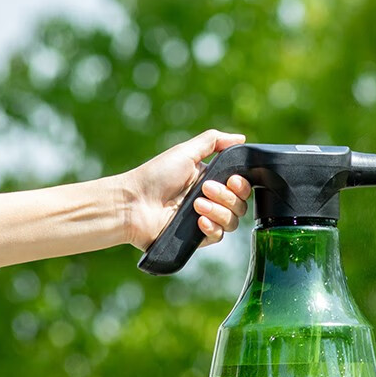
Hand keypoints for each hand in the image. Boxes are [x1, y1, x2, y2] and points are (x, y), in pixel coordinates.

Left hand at [121, 129, 251, 250]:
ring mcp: (204, 220)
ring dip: (219, 211)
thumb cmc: (155, 176)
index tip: (232, 179)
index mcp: (210, 179)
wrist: (134, 203)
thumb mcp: (184, 152)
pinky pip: (218, 236)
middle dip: (227, 196)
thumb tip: (241, 138)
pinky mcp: (196, 238)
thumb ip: (213, 142)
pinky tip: (199, 221)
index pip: (240, 186)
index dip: (242, 184)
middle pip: (240, 204)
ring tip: (196, 204)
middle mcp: (210, 200)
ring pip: (232, 221)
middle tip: (206, 188)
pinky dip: (212, 228)